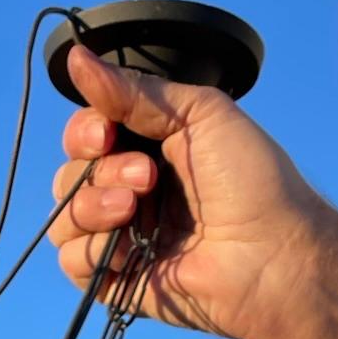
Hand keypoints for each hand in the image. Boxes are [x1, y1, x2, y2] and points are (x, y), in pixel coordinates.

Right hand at [47, 46, 323, 338]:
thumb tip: (76, 57)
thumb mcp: (199, 114)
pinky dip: (92, 250)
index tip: (105, 132)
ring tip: (134, 208)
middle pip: (70, 174)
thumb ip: (135, 90)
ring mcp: (124, 239)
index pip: (87, 134)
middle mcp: (131, 193)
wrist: (273, 253)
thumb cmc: (253, 182)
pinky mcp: (119, 282)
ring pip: (64, 219)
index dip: (86, 131)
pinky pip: (72, 263)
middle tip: (146, 176)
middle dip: (98, 169)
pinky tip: (128, 249)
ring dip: (90, 207)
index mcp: (149, 150)